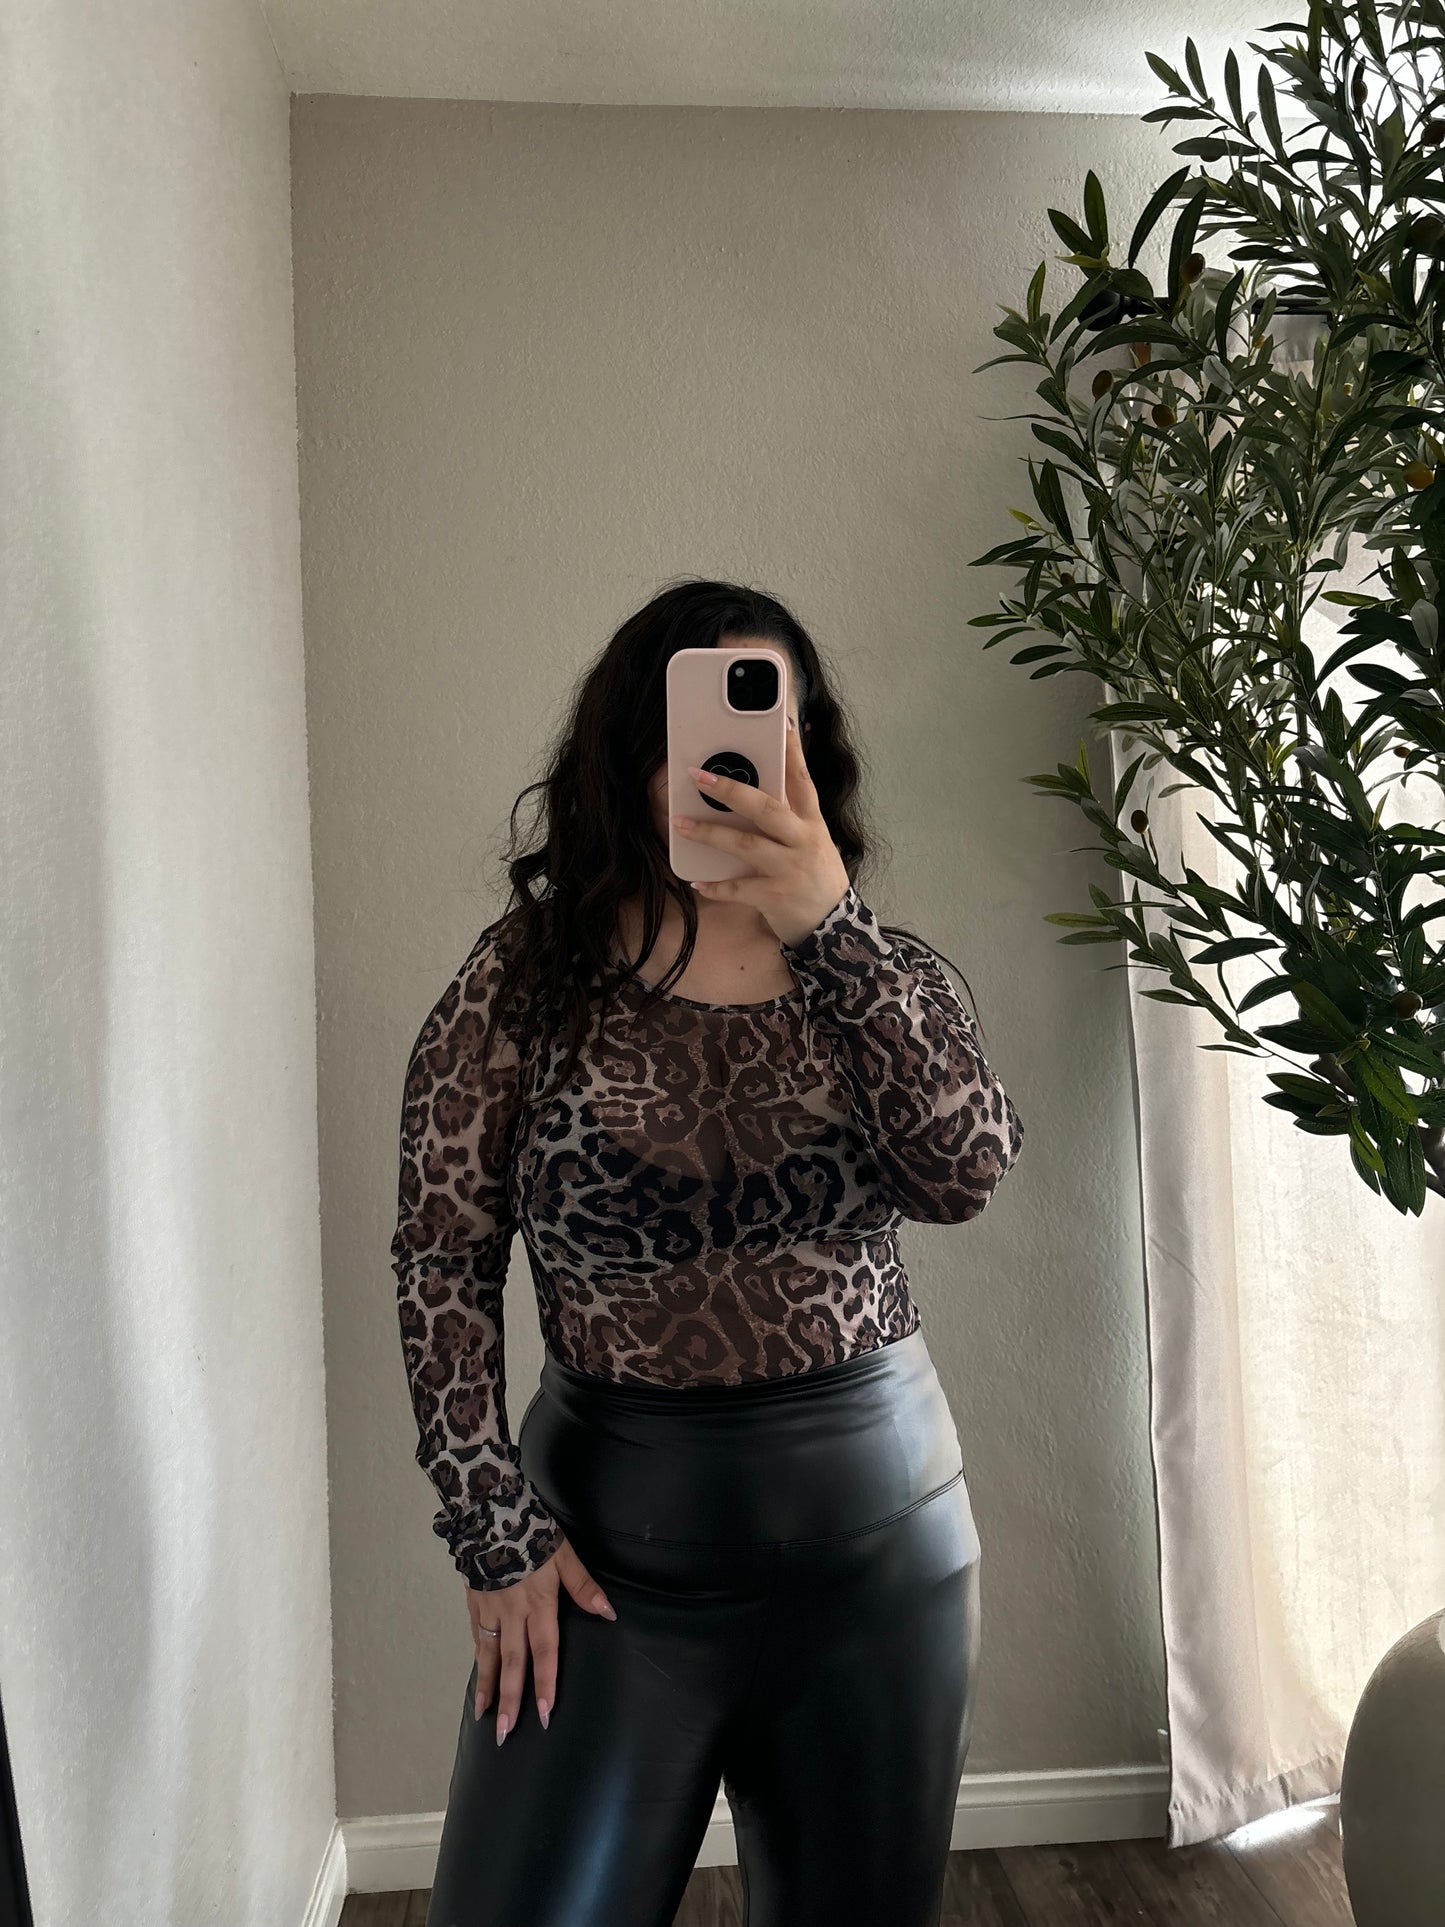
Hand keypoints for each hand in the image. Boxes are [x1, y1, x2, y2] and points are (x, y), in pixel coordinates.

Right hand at [468, 1535, 615, 1743]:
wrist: (490, 1513)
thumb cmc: (534, 1534)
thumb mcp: (564, 1555)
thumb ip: (583, 1586)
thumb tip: (608, 1613)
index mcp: (538, 1604)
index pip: (545, 1651)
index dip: (546, 1682)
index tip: (546, 1713)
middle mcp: (513, 1613)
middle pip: (513, 1663)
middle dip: (511, 1699)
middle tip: (505, 1734)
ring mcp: (490, 1610)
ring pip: (490, 1655)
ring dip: (488, 1687)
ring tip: (484, 1716)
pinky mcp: (474, 1602)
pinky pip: (477, 1637)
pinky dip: (479, 1659)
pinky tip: (478, 1676)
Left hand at [673, 716, 850, 948]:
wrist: (834, 925)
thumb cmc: (817, 876)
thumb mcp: (813, 841)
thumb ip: (789, 817)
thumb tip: (757, 788)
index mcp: (812, 822)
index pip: (803, 780)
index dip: (792, 751)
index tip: (779, 724)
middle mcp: (802, 841)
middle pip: (766, 808)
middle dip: (730, 791)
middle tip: (699, 776)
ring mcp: (789, 869)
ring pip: (746, 846)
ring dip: (711, 834)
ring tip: (682, 824)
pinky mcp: (776, 896)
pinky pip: (739, 889)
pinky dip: (716, 886)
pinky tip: (697, 882)